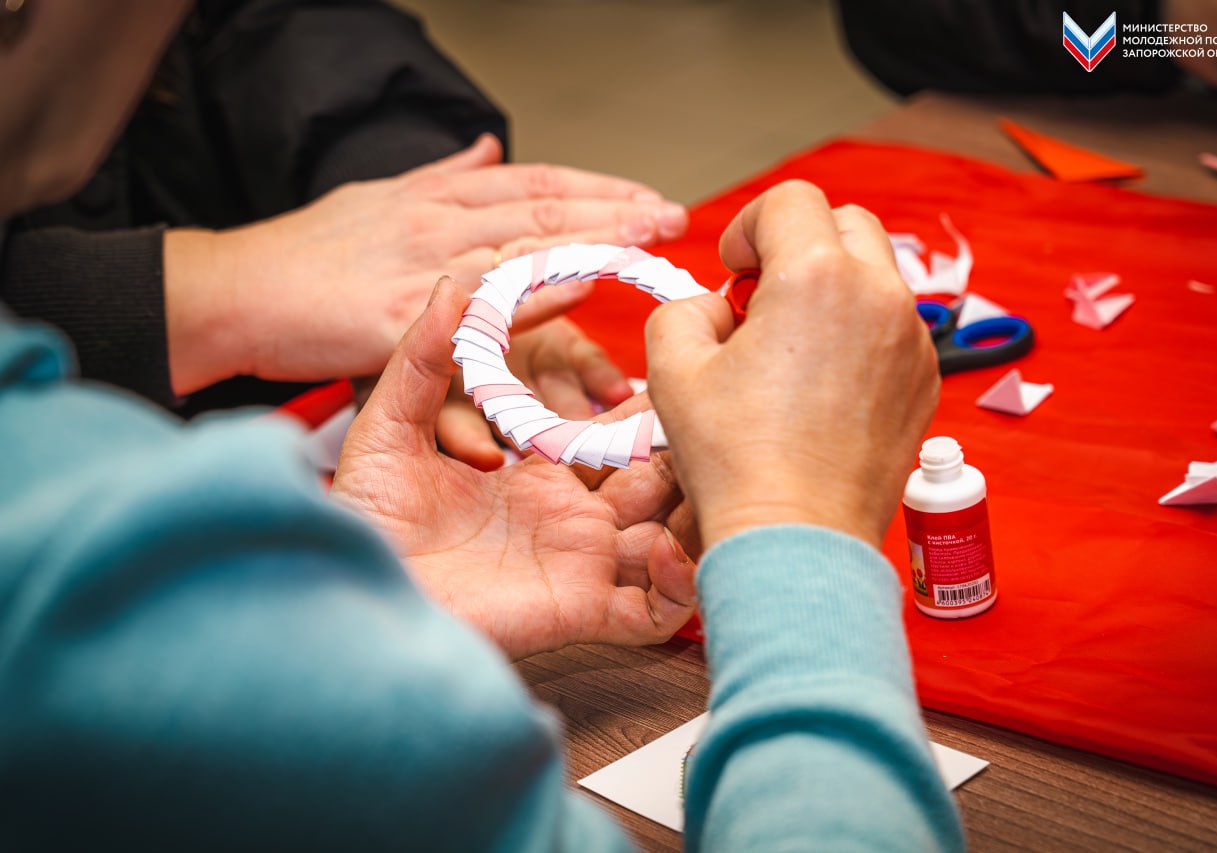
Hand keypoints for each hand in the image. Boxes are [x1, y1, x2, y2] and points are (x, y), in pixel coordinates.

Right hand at [163, 133, 687, 394]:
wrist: (233, 292)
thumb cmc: (304, 256)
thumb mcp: (377, 199)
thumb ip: (442, 178)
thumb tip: (489, 149)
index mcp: (437, 200)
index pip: (535, 186)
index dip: (597, 189)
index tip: (647, 198)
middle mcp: (437, 224)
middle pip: (540, 210)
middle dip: (611, 211)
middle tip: (672, 218)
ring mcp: (419, 267)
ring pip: (518, 246)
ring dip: (586, 242)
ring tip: (644, 244)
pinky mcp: (395, 315)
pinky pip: (473, 305)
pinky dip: (527, 293)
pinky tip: (572, 287)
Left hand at [330, 276, 694, 659]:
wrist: (357, 590)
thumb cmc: (368, 517)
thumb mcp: (389, 426)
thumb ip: (423, 356)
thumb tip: (454, 284)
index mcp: (538, 473)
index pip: (609, 429)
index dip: (637, 398)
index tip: (667, 368)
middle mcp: (571, 516)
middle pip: (655, 480)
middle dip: (684, 450)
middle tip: (705, 413)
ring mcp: (583, 563)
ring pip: (673, 537)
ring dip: (698, 511)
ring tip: (709, 475)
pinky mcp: (584, 610)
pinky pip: (656, 609)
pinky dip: (680, 583)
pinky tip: (664, 545)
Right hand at [644, 181, 939, 550]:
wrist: (796, 538)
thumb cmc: (735, 459)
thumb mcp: (673, 368)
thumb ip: (686, 308)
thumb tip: (720, 309)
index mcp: (817, 277)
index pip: (791, 200)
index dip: (748, 225)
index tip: (732, 271)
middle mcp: (878, 296)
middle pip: (847, 222)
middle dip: (798, 244)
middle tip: (760, 298)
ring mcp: (911, 341)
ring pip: (875, 274)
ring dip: (831, 286)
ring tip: (790, 348)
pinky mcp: (923, 382)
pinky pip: (893, 326)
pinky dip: (858, 332)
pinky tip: (820, 385)